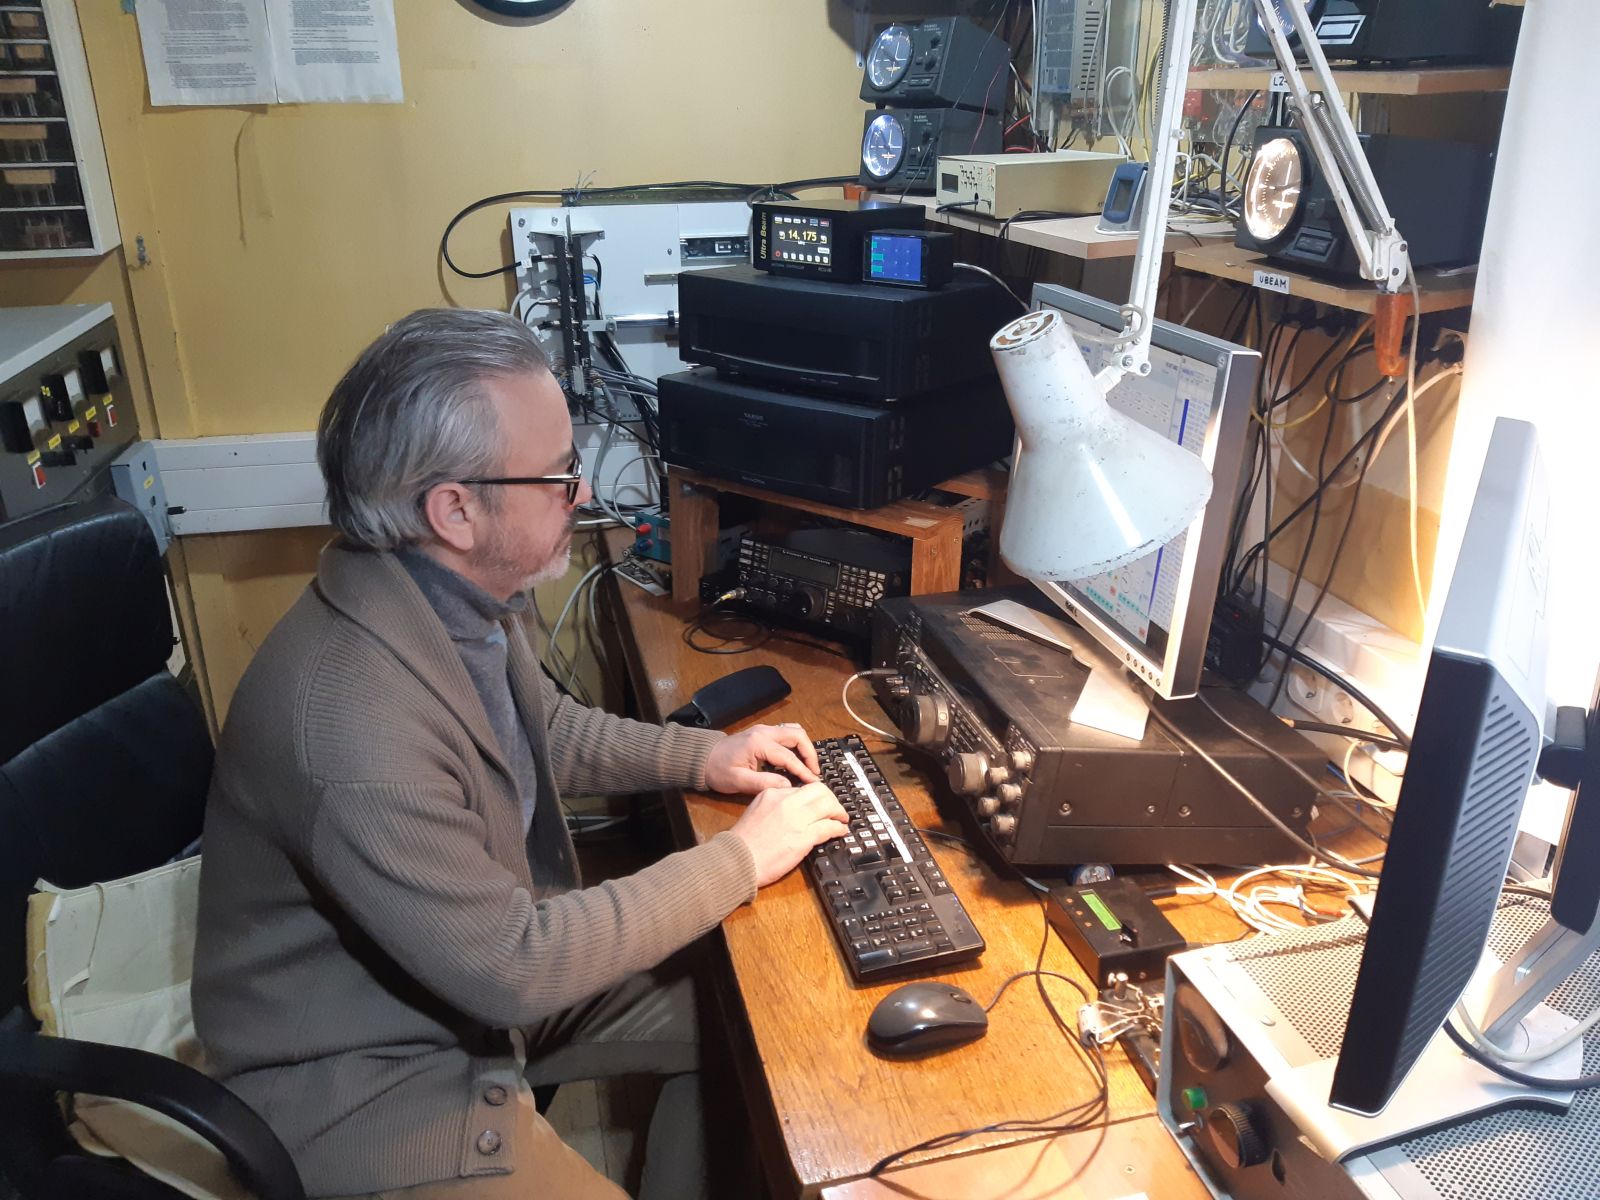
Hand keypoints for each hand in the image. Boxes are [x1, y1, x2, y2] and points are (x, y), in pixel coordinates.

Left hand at [703, 722, 821, 794]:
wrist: (701, 758)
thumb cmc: (717, 770)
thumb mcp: (738, 781)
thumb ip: (764, 783)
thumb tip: (788, 786)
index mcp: (759, 743)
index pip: (789, 757)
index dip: (804, 771)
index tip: (814, 783)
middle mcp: (764, 732)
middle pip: (798, 736)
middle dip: (810, 754)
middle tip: (814, 773)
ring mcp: (764, 730)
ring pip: (794, 731)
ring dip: (804, 747)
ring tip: (808, 766)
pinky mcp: (762, 733)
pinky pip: (786, 733)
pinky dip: (796, 744)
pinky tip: (796, 759)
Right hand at [728, 782, 850, 886]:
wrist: (737, 860)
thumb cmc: (742, 844)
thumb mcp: (756, 812)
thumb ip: (774, 807)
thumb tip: (794, 812)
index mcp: (772, 793)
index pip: (802, 788)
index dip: (814, 796)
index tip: (819, 804)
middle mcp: (786, 801)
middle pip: (819, 790)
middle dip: (831, 799)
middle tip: (835, 809)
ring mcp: (797, 818)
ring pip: (828, 805)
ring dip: (839, 811)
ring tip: (842, 819)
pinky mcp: (804, 836)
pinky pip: (829, 826)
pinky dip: (839, 828)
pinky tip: (840, 831)